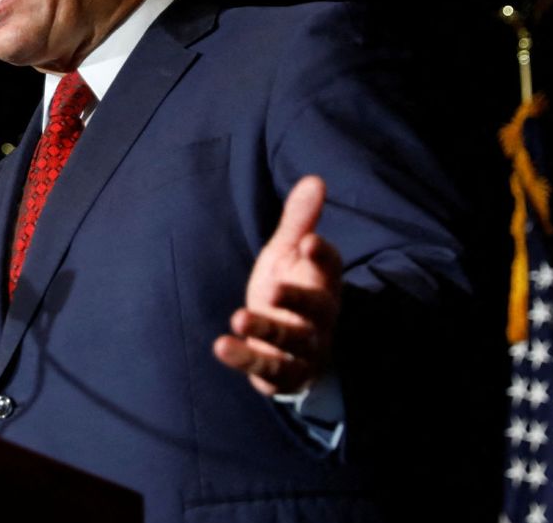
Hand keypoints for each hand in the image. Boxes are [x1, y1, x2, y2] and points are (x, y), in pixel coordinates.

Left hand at [213, 175, 342, 395]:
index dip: (322, 255)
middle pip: (317, 310)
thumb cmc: (291, 289)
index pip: (330, 268)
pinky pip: (269, 371)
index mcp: (324, 282)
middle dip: (297, 300)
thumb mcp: (288, 252)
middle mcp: (321, 318)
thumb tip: (315, 178)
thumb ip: (299, 220)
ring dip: (266, 331)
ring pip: (292, 343)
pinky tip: (221, 346)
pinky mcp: (285, 374)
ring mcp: (306, 349)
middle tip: (272, 288)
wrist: (294, 347)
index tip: (307, 241)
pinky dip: (246, 359)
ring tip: (238, 317)